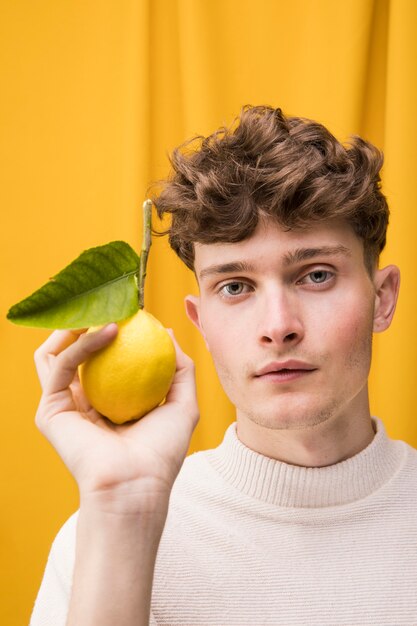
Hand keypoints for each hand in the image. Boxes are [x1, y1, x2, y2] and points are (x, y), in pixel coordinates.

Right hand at [34, 324, 198, 514]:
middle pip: (75, 352)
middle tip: (109, 301)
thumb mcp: (182, 402)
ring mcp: (63, 406)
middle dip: (87, 322)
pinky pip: (61, 366)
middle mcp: (82, 403)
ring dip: (75, 326)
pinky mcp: (49, 411)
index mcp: (108, 402)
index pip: (103, 359)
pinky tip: (107, 330)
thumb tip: (168, 333)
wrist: (138, 484)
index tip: (130, 309)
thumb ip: (180, 368)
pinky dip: (82, 345)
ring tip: (101, 307)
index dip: (112, 331)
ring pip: (56, 353)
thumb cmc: (162, 452)